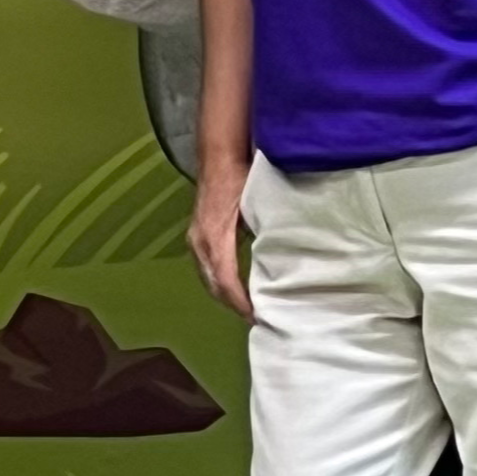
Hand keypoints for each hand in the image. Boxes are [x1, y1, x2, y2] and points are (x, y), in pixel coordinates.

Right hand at [188, 166, 251, 320]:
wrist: (218, 156)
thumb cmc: (241, 177)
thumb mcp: (257, 206)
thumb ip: (266, 234)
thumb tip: (281, 262)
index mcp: (215, 237)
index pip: (225, 280)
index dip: (239, 301)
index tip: (256, 317)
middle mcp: (200, 243)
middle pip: (213, 285)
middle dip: (233, 304)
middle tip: (255, 319)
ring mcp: (195, 240)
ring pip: (207, 278)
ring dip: (224, 296)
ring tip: (246, 309)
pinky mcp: (196, 236)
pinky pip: (205, 268)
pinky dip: (218, 283)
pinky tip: (232, 289)